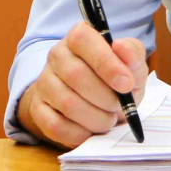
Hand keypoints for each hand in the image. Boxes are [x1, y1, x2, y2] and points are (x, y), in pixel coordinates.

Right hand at [17, 21, 146, 147]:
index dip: (106, 63)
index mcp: (79, 37)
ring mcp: (44, 81)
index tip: (126, 84)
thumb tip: (121, 48)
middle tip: (119, 106)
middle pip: (75, 75)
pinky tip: (90, 130)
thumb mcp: (131, 65)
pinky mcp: (38, 108)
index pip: (83, 40)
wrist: (95, 103)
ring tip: (108, 119)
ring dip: (95, 118)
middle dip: (105, 97)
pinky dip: (78, 133)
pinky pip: (54, 124)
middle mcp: (57, 55)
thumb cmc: (114, 80)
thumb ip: (132, 54)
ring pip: (66, 103)